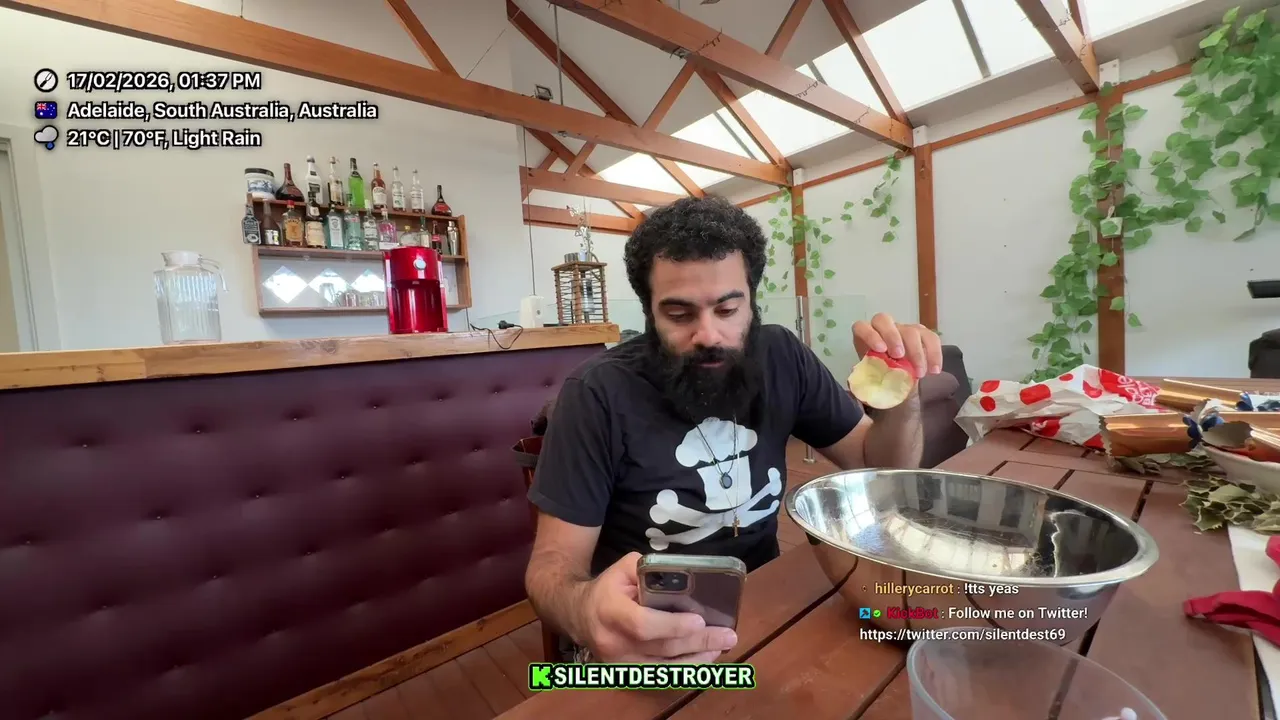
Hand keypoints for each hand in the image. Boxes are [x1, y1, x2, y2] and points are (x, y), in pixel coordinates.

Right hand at [580, 552, 736, 662]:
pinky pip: (660, 676)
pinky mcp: (626, 674)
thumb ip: (649, 569)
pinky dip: (685, 669)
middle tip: (728, 636)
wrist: (578, 614)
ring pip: (664, 667)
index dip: (672, 626)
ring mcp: (619, 663)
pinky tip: (705, 659)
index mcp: (610, 611)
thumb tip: (683, 575)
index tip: (699, 621)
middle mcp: (613, 642)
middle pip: (660, 648)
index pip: (642, 624)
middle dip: (697, 642)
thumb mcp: (623, 568)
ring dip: (697, 659)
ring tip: (722, 647)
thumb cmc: (608, 588)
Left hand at [852, 313, 942, 379]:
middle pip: (885, 321)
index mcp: (865, 336)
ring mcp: (904, 329)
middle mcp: (883, 328)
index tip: (880, 350)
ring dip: (916, 352)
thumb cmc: (881, 377)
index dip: (870, 335)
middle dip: (893, 337)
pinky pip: (931, 338)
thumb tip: (868, 386)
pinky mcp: (922, 334)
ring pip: (911, 330)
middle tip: (899, 356)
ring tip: (919, 373)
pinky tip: (934, 371)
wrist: (899, 380)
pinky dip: (934, 354)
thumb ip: (869, 378)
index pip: (861, 327)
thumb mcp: (873, 378)